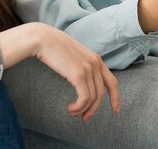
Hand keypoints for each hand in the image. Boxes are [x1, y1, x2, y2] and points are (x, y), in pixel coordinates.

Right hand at [0, 23, 119, 121]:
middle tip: (85, 119)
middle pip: (102, 93)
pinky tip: (70, 108)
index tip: (116, 110)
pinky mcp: (79, 74)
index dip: (115, 97)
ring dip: (82, 110)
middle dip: (94, 109)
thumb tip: (80, 79)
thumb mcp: (72, 56)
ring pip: (92, 98)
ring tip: (72, 113)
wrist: (42, 39)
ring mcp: (88, 68)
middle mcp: (95, 63)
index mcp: (95, 59)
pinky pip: (85, 98)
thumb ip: (80, 65)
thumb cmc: (53, 48)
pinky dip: (79, 107)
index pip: (112, 81)